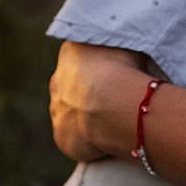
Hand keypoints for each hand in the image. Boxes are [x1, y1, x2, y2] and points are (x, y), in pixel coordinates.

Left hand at [48, 41, 152, 163]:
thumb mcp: (128, 45)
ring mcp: (57, 110)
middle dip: (91, 93)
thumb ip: (119, 47)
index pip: (82, 57)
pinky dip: (89, 140)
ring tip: (114, 122)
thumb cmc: (127, 70)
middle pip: (73, 86)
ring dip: (87, 117)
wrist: (116, 105)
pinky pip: (75, 138)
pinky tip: (108, 140)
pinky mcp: (62, 137)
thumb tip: (126, 49)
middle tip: (117, 100)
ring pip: (71, 113)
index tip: (118, 75)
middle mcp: (57, 80)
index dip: (102, 68)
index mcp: (71, 53)